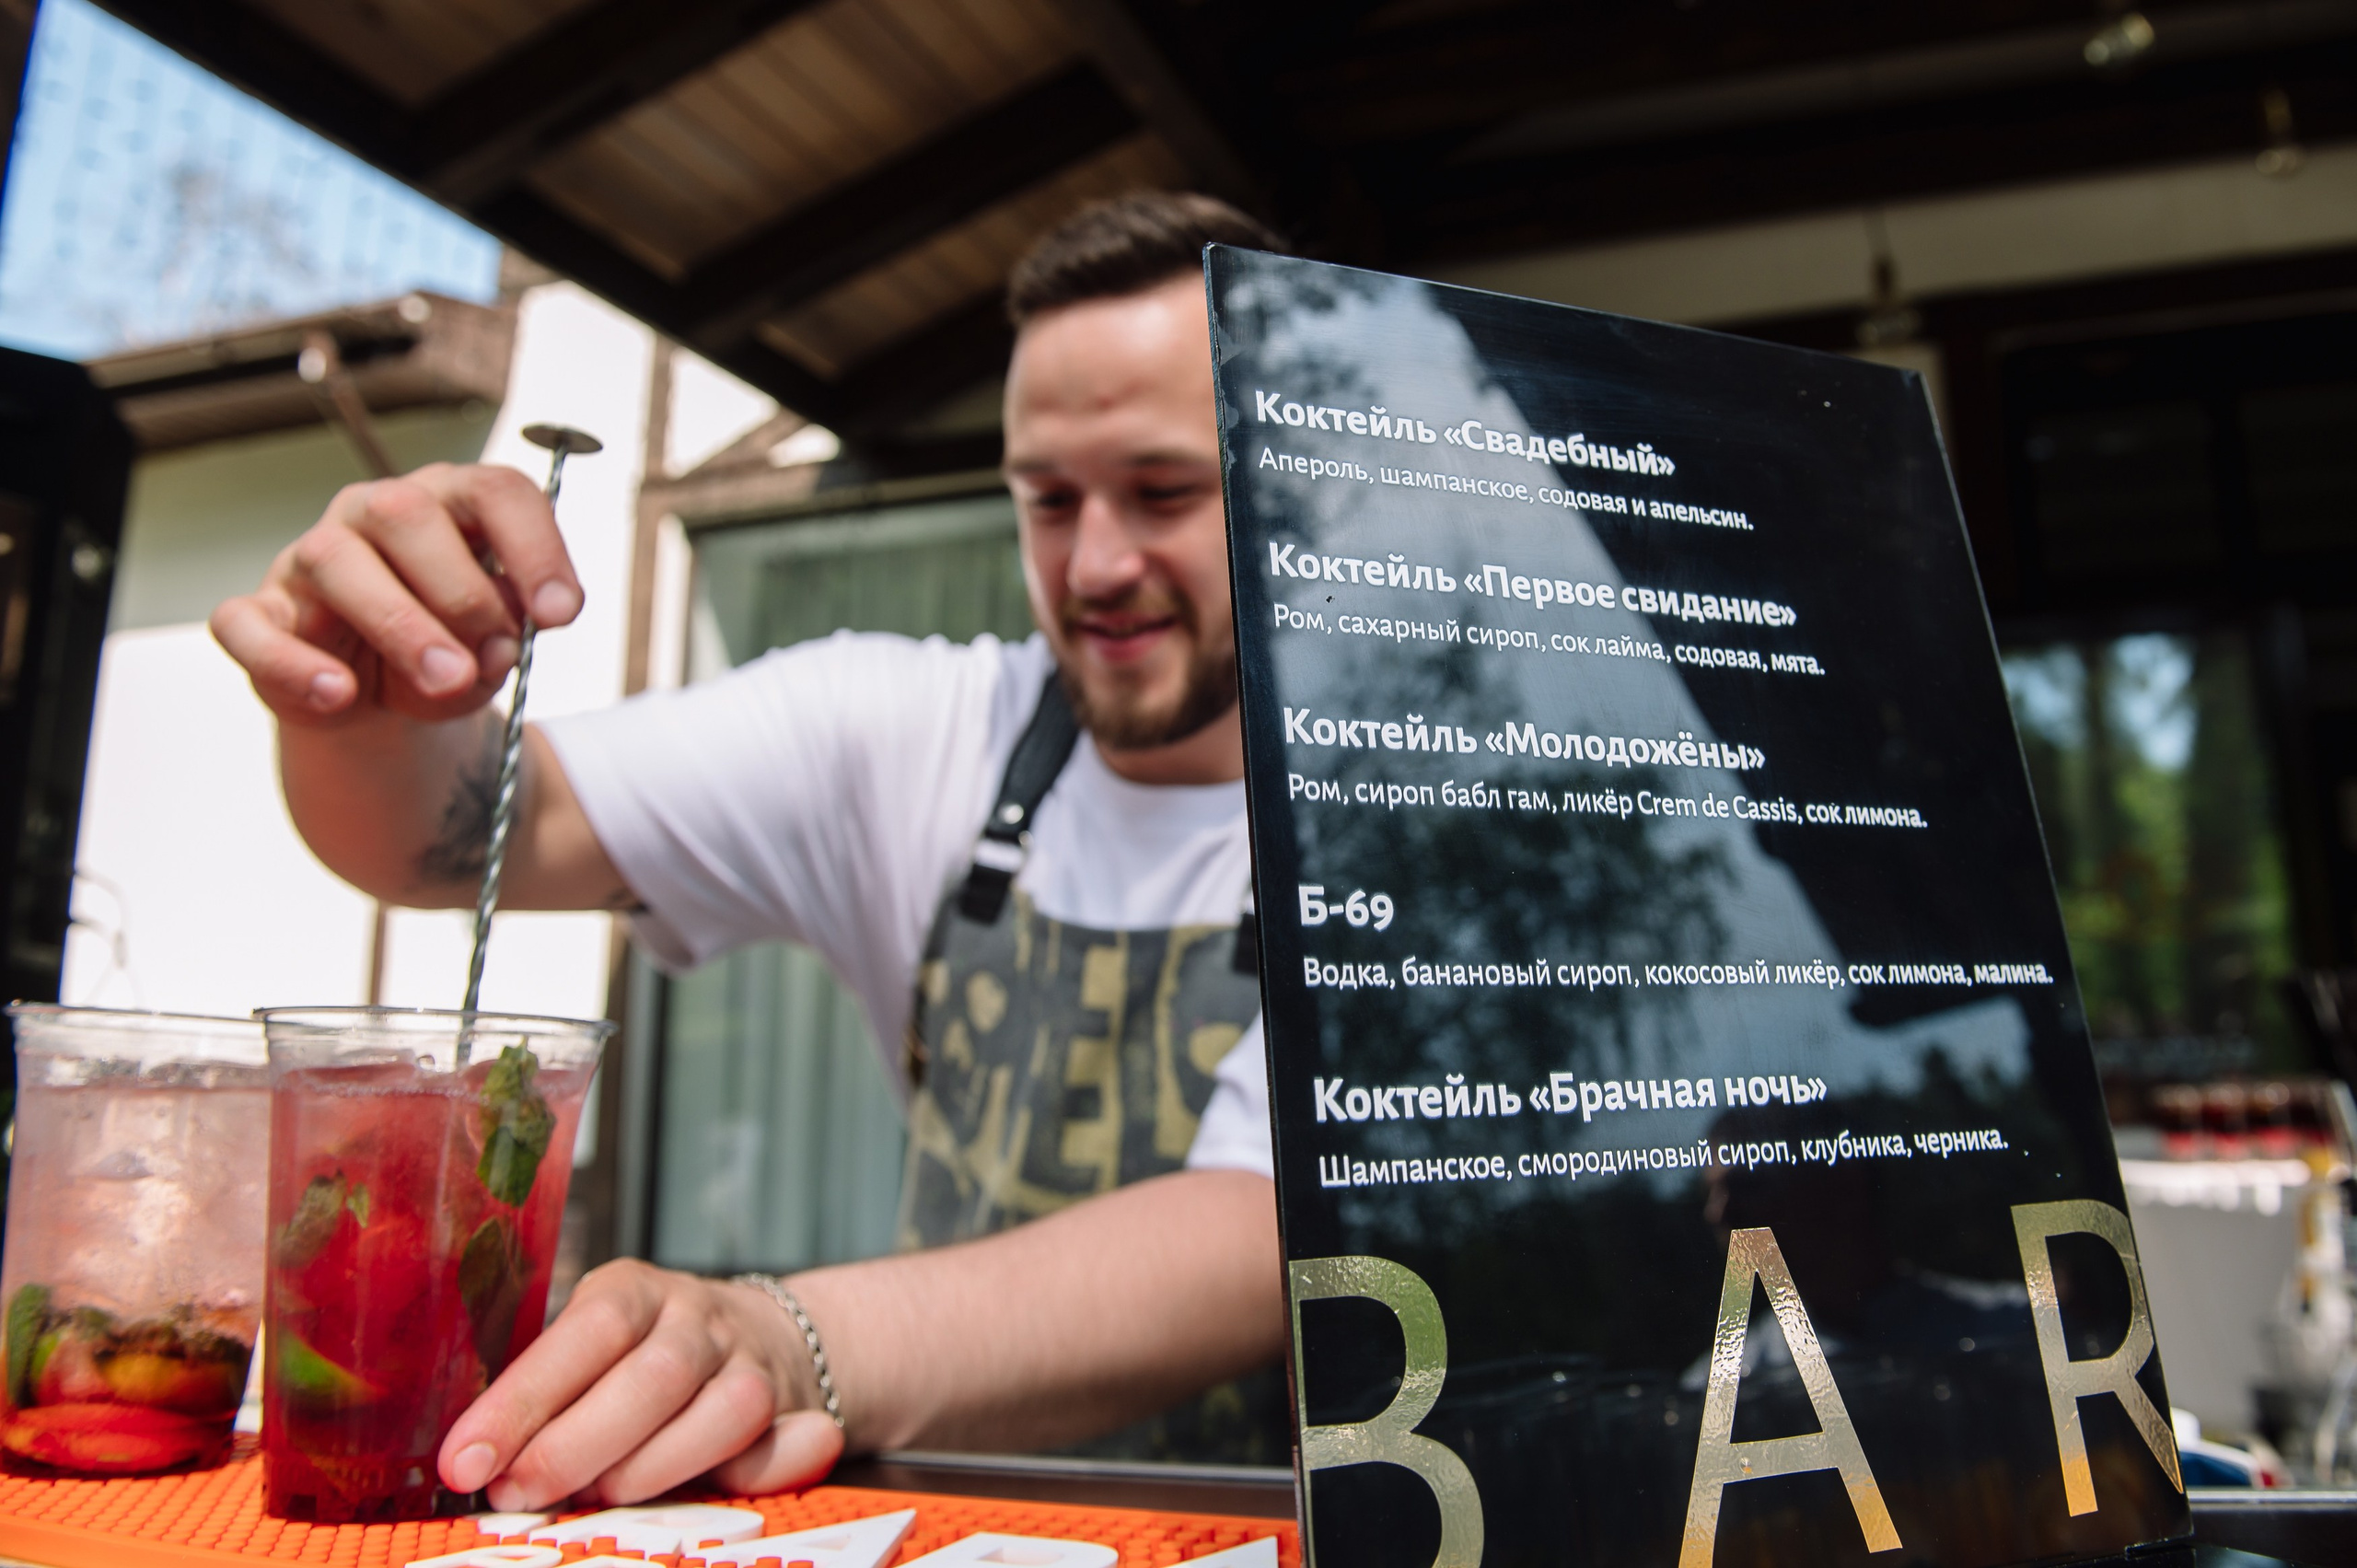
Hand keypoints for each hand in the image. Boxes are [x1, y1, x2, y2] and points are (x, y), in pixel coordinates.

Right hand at [211, 464, 584, 727]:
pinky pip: (251, 626)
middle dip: (462, 589)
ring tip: (447, 679)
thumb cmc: (448, 645)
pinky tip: (341, 693)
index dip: (535, 547)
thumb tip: (500, 645)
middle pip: (409, 514)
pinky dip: (292, 663)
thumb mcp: (492, 646)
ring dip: (400, 624)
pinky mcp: (259, 613)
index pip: (495, 491)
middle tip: (499, 653)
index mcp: (449, 503)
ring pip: (336, 560)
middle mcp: (375, 512)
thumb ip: (505, 639)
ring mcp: (309, 558)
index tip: (562, 613)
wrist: (379, 696)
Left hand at [438, 1259, 844, 1507]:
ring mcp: (752, 1364)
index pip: (585, 1334)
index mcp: (633, 1290)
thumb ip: (542, 1391)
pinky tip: (716, 1493)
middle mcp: (698, 1319)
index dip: (522, 1402)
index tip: (464, 1463)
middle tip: (517, 1494)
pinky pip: (794, 1446)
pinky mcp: (797, 1412)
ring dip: (652, 1471)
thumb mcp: (582, 1347)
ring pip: (726, 1412)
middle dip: (574, 1449)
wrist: (757, 1337)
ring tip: (599, 1498)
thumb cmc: (635, 1357)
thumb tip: (466, 1456)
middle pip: (653, 1376)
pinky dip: (764, 1475)